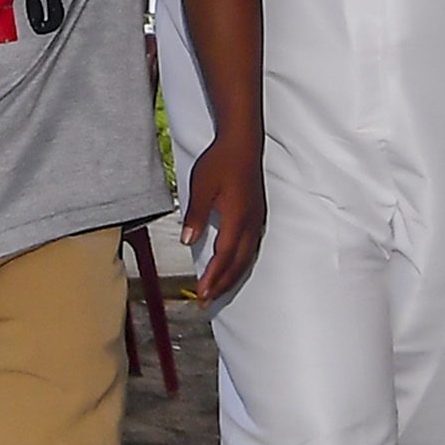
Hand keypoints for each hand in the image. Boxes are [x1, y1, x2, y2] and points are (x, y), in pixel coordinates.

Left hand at [180, 134, 264, 302]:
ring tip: (218, 290)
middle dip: (222, 285)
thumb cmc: (221, 162)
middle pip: (238, 264)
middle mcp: (250, 224)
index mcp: (237, 218)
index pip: (223, 256)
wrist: (242, 143)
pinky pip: (251, 248)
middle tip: (207, 302)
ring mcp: (256, 220)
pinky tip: (234, 266)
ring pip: (246, 258)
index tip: (202, 294)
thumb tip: (188, 241)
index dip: (213, 278)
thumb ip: (195, 216)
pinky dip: (241, 263)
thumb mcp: (201, 187)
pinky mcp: (257, 216)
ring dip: (232, 276)